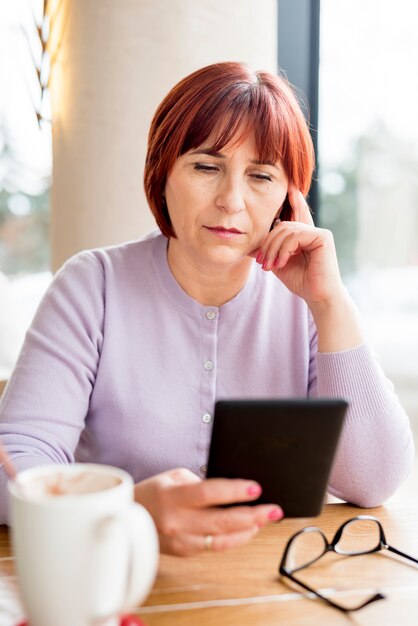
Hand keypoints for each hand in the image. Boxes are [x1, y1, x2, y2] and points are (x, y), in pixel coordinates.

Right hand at [134, 468, 282, 555]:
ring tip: (265, 519)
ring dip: (248, 530)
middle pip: (221, 521)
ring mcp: (181, 540)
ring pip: (222, 540)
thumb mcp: (174, 476)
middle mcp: (177, 521)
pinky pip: (215, 547)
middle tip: (273, 510)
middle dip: (253, 515)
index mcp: (173, 496)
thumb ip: (199, 483)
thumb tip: (229, 491)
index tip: (255, 488)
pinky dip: (234, 539)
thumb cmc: (154, 492)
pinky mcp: (185, 552)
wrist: (129, 517)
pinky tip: (247, 530)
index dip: (234, 491)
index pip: (208, 493)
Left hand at [251, 185, 362, 350]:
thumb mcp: (279, 263)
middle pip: (282, 225)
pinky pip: (295, 235)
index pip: (296, 214)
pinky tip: (281, 262)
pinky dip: (284, 249)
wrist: (317, 296)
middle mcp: (313, 231)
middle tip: (261, 262)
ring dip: (273, 248)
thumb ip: (270, 250)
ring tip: (270, 266)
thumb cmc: (301, 281)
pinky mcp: (323, 237)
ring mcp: (319, 232)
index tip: (290, 187)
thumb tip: (251, 245)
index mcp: (304, 236)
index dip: (294, 200)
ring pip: (286, 229)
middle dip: (268, 243)